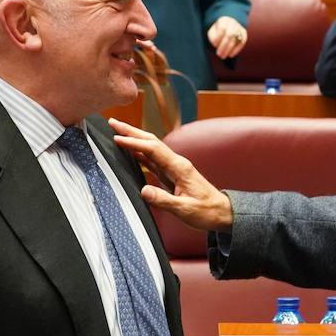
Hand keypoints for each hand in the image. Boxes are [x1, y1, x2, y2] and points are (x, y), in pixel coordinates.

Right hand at [108, 118, 234, 230]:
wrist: (222, 213)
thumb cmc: (206, 212)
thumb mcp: (185, 210)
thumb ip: (163, 200)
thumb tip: (143, 191)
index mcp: (180, 168)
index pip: (153, 149)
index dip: (134, 142)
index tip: (116, 138)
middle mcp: (177, 164)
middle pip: (151, 142)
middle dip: (131, 131)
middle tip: (112, 122)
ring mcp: (174, 168)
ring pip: (151, 149)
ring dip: (134, 139)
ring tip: (117, 132)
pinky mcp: (172, 175)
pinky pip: (153, 161)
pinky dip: (140, 153)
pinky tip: (131, 151)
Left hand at [207, 16, 246, 59]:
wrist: (227, 27)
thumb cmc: (217, 32)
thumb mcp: (212, 32)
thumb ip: (212, 37)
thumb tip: (216, 45)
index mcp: (224, 20)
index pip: (222, 28)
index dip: (218, 38)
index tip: (214, 45)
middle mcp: (233, 23)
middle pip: (230, 34)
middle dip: (224, 46)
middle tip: (219, 55)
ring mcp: (240, 28)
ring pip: (236, 39)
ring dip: (229, 49)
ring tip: (223, 57)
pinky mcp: (244, 34)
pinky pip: (242, 42)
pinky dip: (237, 49)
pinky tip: (231, 55)